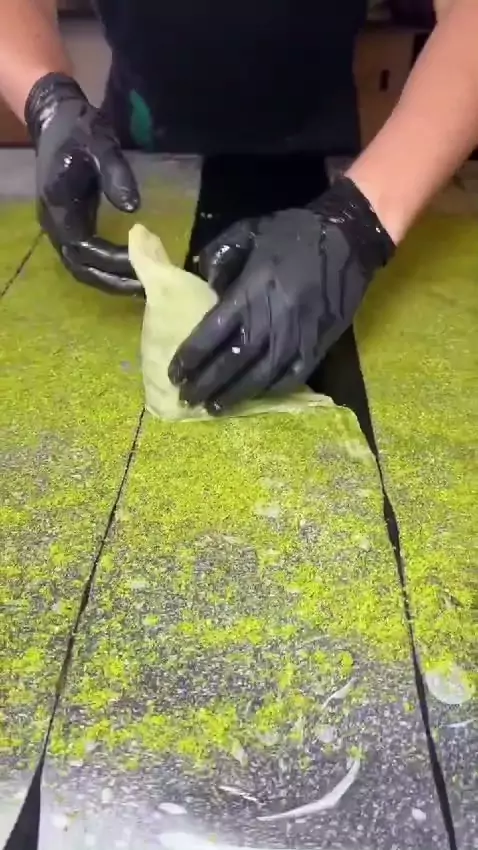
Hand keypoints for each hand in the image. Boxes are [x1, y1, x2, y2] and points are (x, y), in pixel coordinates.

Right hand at [25, 72, 141, 294]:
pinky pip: (84, 256)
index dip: (111, 261)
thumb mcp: (101, 146)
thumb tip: (133, 208)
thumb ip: (116, 175)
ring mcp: (59, 225)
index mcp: (58, 207)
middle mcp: (54, 223)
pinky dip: (103, 268)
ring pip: (80, 265)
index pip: (84, 247)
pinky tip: (128, 271)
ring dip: (107, 279)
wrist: (56, 117)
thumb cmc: (80, 130)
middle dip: (110, 280)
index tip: (140, 267)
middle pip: (79, 266)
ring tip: (139, 287)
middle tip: (144, 289)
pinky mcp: (69, 223)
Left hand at [169, 177, 394, 412]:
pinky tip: (254, 398)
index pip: (212, 334)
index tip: (174, 373)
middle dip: (206, 384)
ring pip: (259, 377)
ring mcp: (296, 337)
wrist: (348, 238)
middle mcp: (271, 321)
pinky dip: (270, 391)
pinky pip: (291, 377)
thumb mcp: (248, 231)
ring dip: (234, 396)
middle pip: (231, 363)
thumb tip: (204, 285)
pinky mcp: (317, 346)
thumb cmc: (294, 233)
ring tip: (213, 409)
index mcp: (250, 293)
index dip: (191, 357)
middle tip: (187, 399)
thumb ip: (219, 256)